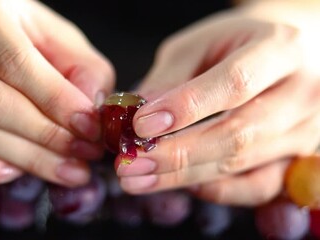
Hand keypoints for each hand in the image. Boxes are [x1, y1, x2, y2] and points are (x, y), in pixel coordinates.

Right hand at [0, 0, 113, 185]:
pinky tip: (16, 171)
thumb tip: (91, 111)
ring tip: (67, 169)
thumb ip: (81, 65)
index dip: (57, 102)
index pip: (15, 63)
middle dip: (49, 139)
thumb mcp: (52, 32)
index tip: (91, 129)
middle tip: (86, 155)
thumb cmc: (12, 29)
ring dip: (29, 159)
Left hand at [116, 1, 319, 204]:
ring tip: (138, 177)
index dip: (186, 108)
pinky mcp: (295, 158)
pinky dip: (217, 190)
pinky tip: (182, 183)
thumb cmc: (236, 44)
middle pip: (238, 135)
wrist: (285, 55)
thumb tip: (137, 120)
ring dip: (183, 176)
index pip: (234, 84)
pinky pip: (257, 187)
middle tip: (130, 163)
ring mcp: (304, 131)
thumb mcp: (200, 44)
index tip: (141, 125)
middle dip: (176, 154)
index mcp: (280, 49)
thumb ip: (171, 78)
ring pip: (241, 164)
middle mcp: (302, 93)